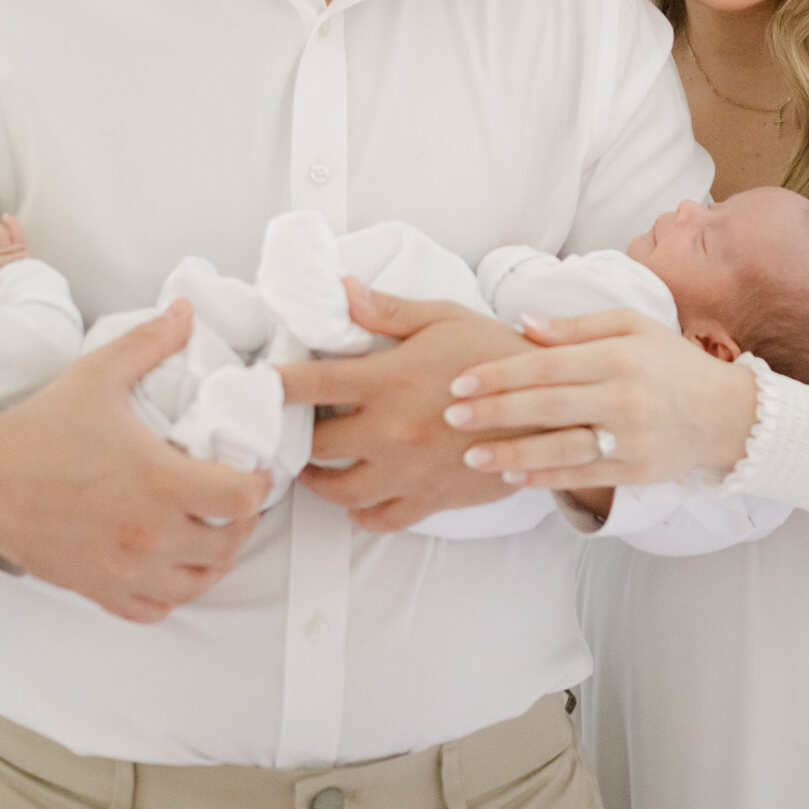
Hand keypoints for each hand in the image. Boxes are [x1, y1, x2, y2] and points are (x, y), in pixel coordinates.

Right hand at [0, 306, 268, 620]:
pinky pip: (157, 608)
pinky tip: (168, 562)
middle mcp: (149, 533)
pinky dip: (172, 591)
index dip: (256, 484)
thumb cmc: (37, 432)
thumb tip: (184, 310)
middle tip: (231, 498)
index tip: (249, 471)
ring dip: (213, 558)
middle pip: (229, 544)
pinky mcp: (101, 590)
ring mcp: (125, 568)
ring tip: (206, 530)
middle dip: (240, 520)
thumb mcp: (96, 376)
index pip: (241, 499)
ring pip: (200, 582)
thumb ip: (148, 343)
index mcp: (158, 481)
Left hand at [274, 282, 540, 532]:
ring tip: (316, 466)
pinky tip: (358, 495)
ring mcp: (408, 472)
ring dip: (319, 480)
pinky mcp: (429, 500)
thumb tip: (341, 289)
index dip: (275, 385)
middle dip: (297, 437)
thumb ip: (386, 310)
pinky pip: (378, 518)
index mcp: (388, 382)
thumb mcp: (443, 318)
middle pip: (316, 447)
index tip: (257, 385)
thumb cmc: (496, 355)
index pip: (311, 385)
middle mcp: (390, 432)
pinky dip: (359, 511)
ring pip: (339, 492)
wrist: (551, 408)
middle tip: (293, 428)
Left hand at [443, 308, 758, 495]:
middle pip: (548, 406)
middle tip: (451, 415)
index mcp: (620, 356)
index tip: (460, 380)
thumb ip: (576, 328)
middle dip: (495, 412)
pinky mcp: (636, 472)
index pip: (549, 364)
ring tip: (470, 456)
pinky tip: (511, 477)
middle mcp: (625, 399)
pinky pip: (582, 477)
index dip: (501, 374)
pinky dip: (545, 479)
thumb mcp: (632, 327)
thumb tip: (524, 326)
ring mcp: (632, 440)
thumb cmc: (671, 362)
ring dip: (512, 454)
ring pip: (562, 449)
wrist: (728, 415)